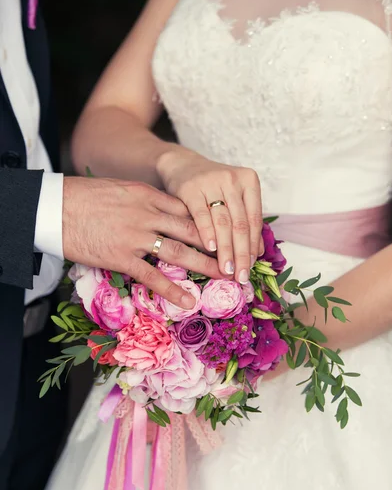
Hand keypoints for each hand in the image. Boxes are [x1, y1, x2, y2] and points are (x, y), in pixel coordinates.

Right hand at [62, 177, 220, 308]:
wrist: (55, 206)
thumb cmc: (85, 196)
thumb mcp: (121, 188)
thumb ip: (145, 200)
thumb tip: (163, 211)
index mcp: (149, 195)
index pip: (188, 209)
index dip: (211, 223)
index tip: (227, 232)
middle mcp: (148, 214)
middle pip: (192, 230)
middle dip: (218, 244)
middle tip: (238, 256)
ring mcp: (136, 236)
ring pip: (179, 252)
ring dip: (205, 265)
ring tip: (226, 277)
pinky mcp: (121, 257)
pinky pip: (152, 275)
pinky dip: (172, 290)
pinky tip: (188, 301)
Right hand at [157, 148, 263, 283]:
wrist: (182, 166)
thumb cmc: (212, 188)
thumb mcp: (232, 199)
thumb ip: (245, 221)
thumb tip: (257, 253)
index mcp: (249, 181)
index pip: (254, 220)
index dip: (254, 246)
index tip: (252, 268)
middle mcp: (232, 179)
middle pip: (240, 223)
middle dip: (241, 253)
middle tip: (241, 276)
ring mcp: (212, 181)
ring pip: (223, 222)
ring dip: (226, 249)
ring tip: (227, 269)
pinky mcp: (191, 188)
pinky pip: (201, 215)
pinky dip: (207, 233)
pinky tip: (210, 250)